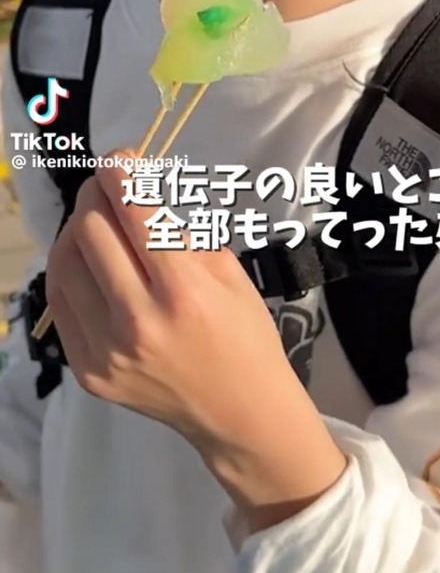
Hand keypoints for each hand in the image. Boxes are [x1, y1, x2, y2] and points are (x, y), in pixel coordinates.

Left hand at [45, 150, 346, 530]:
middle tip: (110, 186)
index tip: (122, 158)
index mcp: (183, 291)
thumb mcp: (229, 273)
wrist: (240, 415)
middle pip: (89, 230)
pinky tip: (89, 262)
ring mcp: (107, 351)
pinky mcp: (88, 371)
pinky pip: (62, 304)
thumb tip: (136, 193)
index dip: (121, 172)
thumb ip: (179, 234)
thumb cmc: (245, 336)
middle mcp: (138, 321)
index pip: (133, 212)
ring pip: (64, 264)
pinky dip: (71, 271)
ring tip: (96, 221)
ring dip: (77, 230)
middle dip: (97, 194)